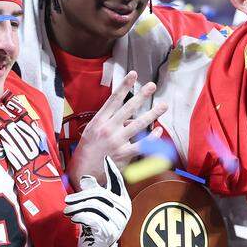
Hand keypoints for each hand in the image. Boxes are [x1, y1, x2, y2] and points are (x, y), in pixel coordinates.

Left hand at [65, 158, 131, 246]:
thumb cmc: (96, 225)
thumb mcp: (94, 207)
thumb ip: (93, 193)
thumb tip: (86, 177)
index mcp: (122, 200)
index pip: (118, 182)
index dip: (112, 170)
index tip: (106, 158)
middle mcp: (124, 209)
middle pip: (100, 195)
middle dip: (80, 196)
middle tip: (66, 201)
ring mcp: (119, 221)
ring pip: (94, 206)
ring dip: (76, 207)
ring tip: (67, 211)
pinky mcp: (109, 231)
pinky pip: (92, 218)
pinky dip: (80, 216)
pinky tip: (73, 218)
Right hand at [68, 71, 167, 187]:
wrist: (83, 172)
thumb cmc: (88, 150)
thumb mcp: (92, 131)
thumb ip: (109, 121)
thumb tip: (129, 117)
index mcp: (99, 120)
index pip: (114, 99)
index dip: (124, 86)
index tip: (133, 74)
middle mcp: (108, 128)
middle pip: (128, 108)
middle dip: (141, 95)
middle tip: (152, 85)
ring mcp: (117, 141)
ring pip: (138, 124)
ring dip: (152, 114)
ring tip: (163, 105)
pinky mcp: (124, 154)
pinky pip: (141, 144)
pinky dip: (151, 138)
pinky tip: (158, 131)